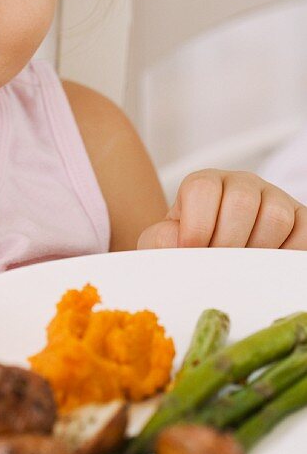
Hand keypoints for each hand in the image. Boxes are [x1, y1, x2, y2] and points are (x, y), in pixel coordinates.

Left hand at [137, 169, 306, 250]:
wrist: (213, 261)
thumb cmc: (188, 250)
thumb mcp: (165, 243)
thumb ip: (161, 240)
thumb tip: (178, 243)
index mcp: (205, 184)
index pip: (202, 188)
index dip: (196, 225)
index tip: (191, 251)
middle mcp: (241, 185)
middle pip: (241, 201)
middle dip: (227, 242)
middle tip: (219, 266)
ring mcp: (274, 199)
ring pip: (276, 215)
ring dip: (257, 250)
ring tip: (242, 268)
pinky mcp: (300, 219)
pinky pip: (303, 232)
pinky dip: (286, 254)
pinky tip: (267, 267)